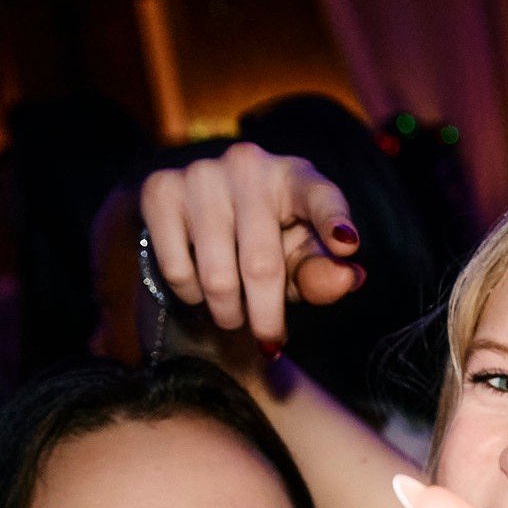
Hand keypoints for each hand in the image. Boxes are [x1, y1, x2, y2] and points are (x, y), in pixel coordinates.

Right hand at [138, 142, 365, 350]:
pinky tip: (201, 287)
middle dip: (266, 316)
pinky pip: (178, 270)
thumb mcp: (298, 258)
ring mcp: (201, 174)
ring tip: (233, 315)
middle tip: (268, 341)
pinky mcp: (161, 190)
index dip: (333, 221)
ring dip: (227, 313)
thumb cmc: (265, 239)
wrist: (195, 210)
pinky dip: (192, 296)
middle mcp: (248, 166)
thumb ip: (322, 274)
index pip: (320, 197)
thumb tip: (346, 279)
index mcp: (295, 177)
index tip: (346, 245)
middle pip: (262, 265)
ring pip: (217, 276)